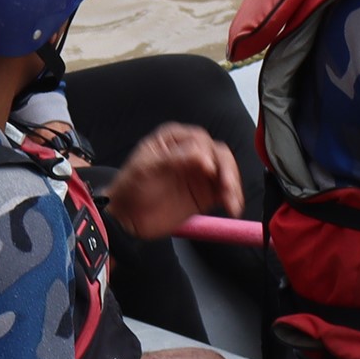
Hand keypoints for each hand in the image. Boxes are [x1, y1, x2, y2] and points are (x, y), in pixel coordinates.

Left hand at [106, 125, 242, 241]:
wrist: (126, 218)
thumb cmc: (129, 188)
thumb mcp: (146, 168)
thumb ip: (174, 159)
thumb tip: (204, 157)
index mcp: (174, 140)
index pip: (201, 140)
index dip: (208, 154)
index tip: (209, 171)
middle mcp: (191, 153)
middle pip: (219, 154)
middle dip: (227, 170)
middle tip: (227, 187)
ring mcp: (200, 173)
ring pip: (226, 172)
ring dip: (233, 185)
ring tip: (232, 202)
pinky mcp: (205, 193)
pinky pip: (225, 192)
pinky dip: (232, 198)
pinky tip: (233, 207)